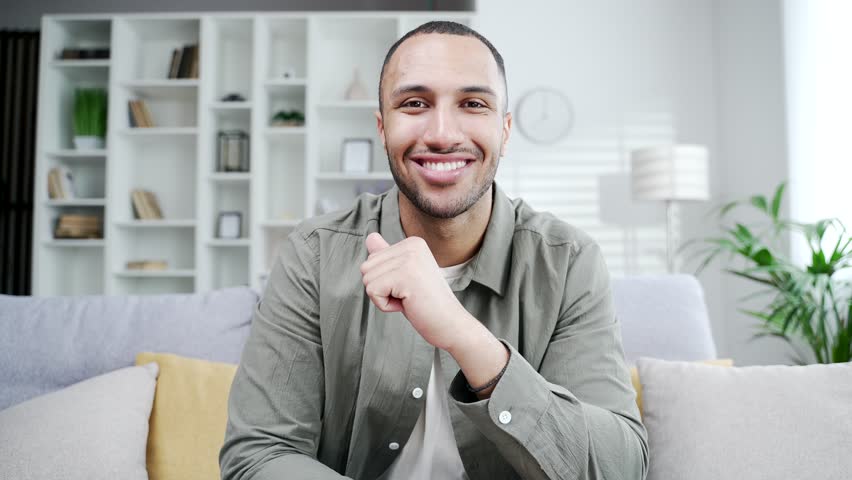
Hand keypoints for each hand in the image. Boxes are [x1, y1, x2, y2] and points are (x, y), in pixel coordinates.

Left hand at [360, 232, 471, 350]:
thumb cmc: (426, 304)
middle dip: (381, 288)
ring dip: (383, 297)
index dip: (384, 281)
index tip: (409, 287)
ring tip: (409, 299)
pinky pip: (373, 291)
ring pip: (367, 279)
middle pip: (366, 267)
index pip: (372, 258)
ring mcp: (409, 258)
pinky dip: (385, 305)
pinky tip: (407, 304)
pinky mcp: (405, 275)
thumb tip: (370, 236)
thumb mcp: (403, 276)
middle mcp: (412, 245)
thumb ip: (387, 256)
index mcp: (413, 242)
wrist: (450, 323)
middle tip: (408, 295)